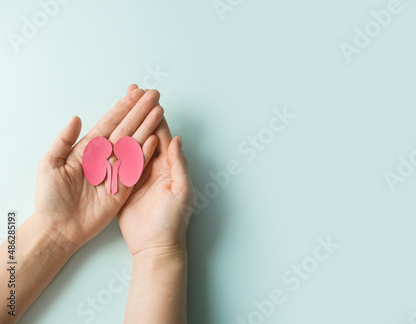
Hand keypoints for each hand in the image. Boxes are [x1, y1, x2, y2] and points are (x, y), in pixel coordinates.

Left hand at [33, 86, 163, 249]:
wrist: (59, 228)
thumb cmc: (51, 198)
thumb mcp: (50, 164)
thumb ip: (63, 140)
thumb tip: (76, 118)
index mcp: (88, 149)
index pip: (109, 123)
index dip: (122, 108)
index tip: (134, 93)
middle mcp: (105, 157)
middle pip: (126, 129)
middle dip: (139, 111)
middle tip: (153, 95)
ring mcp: (116, 171)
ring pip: (134, 144)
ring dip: (147, 127)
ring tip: (158, 111)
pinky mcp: (124, 187)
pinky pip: (137, 167)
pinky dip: (146, 153)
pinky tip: (155, 139)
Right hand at [117, 85, 194, 257]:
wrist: (155, 247)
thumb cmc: (172, 222)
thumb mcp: (182, 192)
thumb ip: (179, 166)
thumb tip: (176, 139)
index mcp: (169, 166)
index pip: (162, 134)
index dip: (154, 114)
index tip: (147, 95)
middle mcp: (154, 167)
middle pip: (145, 133)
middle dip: (138, 112)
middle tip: (130, 91)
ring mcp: (138, 175)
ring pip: (131, 144)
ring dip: (125, 124)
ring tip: (118, 105)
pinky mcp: (124, 186)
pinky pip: (119, 162)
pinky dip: (114, 146)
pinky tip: (106, 133)